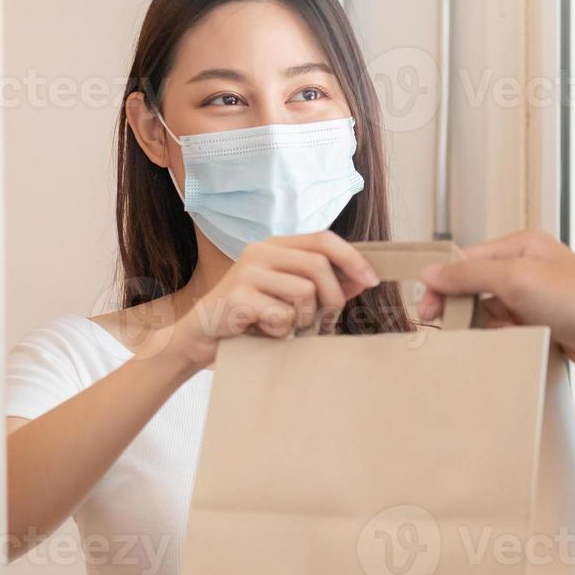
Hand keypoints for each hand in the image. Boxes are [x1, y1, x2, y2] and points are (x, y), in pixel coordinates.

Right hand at [161, 232, 380, 370]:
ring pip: (304, 292)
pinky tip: (265, 331)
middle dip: (333, 298)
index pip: (324, 239)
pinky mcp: (238, 297)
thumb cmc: (252, 317)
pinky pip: (282, 315)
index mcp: (276, 245)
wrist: (203, 336)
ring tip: (288, 326)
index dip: (352, 258)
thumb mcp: (290, 297)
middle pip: (319, 266)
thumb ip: (324, 285)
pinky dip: (282, 331)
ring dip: (305, 318)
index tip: (371, 280)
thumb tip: (364, 279)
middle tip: (327, 321)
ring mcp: (247, 272)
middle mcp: (261, 251)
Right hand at [418, 231, 574, 385]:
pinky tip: (506, 350)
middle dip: (462, 310)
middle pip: (474, 288)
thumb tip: (431, 273)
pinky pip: (508, 335)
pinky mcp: (544, 328)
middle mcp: (527, 270)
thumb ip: (471, 274)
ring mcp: (536, 300)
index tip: (427, 310)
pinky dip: (502, 343)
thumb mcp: (518, 278)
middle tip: (447, 331)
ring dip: (484, 330)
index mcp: (521, 247)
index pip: (466, 260)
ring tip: (487, 340)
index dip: (443, 285)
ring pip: (489, 315)